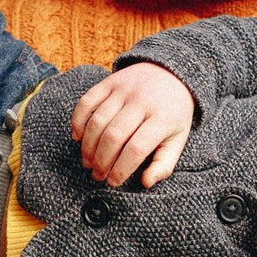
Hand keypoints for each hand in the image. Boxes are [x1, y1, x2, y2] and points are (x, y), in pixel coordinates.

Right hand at [70, 63, 194, 187]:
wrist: (171, 73)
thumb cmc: (173, 113)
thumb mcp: (178, 138)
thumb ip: (164, 164)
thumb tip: (145, 183)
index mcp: (162, 118)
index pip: (136, 149)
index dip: (121, 169)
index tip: (113, 182)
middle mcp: (142, 101)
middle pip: (114, 136)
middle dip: (101, 161)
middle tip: (97, 175)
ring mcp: (124, 89)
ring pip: (97, 121)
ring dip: (88, 146)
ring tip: (88, 162)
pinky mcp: (109, 81)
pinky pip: (86, 101)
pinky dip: (78, 121)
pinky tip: (78, 138)